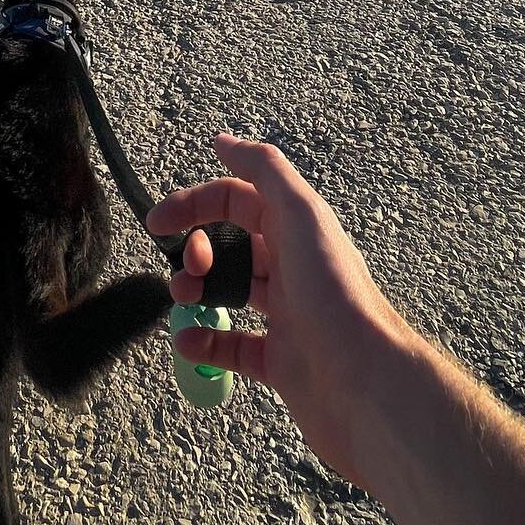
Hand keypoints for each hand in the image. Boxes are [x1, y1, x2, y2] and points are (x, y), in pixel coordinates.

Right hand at [146, 133, 418, 489]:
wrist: (366, 384)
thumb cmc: (334, 295)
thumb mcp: (301, 215)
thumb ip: (264, 171)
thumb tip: (222, 141)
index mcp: (297, 230)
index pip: (237, 200)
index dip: (196, 203)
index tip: (157, 223)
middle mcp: (293, 268)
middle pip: (231, 246)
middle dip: (197, 251)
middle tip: (186, 270)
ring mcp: (286, 316)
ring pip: (230, 293)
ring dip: (196, 293)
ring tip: (182, 301)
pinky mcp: (280, 362)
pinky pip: (232, 346)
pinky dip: (204, 342)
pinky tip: (186, 343)